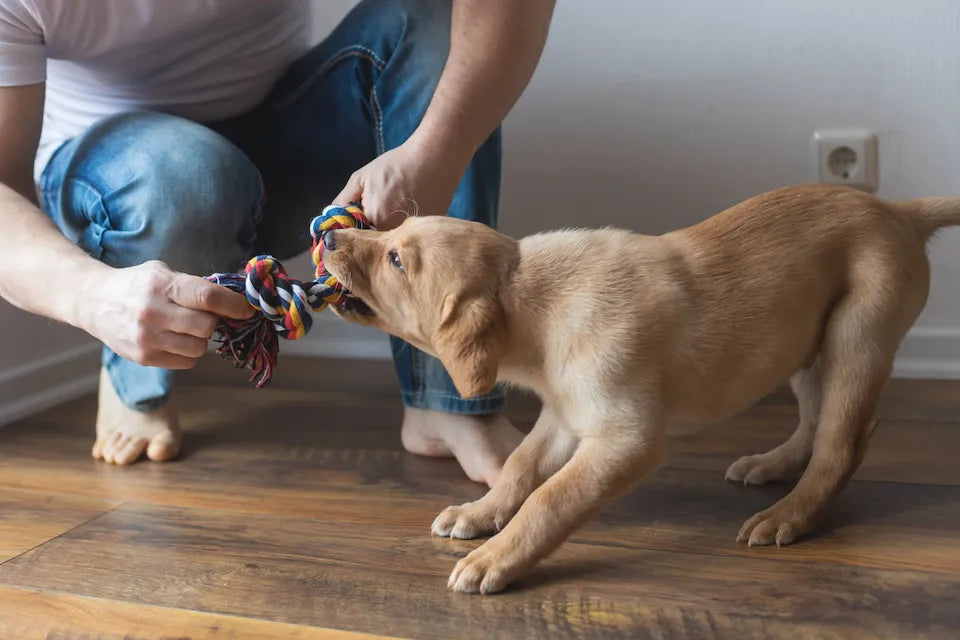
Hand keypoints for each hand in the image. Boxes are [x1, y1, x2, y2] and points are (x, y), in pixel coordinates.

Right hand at [80, 260, 252, 368]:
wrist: (93, 302)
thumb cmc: (137, 284)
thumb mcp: (162, 273)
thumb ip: (194, 286)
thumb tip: (236, 299)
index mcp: (160, 285)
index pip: (207, 298)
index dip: (234, 305)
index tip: (247, 308)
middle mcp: (153, 313)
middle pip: (207, 326)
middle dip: (213, 321)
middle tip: (205, 315)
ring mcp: (147, 338)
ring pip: (199, 348)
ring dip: (201, 338)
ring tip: (186, 327)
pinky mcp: (144, 358)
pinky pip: (186, 362)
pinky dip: (188, 352)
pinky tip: (175, 339)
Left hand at [333, 139, 466, 229]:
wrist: (434, 159)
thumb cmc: (396, 165)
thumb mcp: (361, 178)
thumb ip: (342, 201)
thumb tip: (329, 217)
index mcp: (374, 221)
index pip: (355, 239)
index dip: (354, 231)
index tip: (355, 222)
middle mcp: (394, 234)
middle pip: (375, 244)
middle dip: (371, 232)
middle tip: (379, 209)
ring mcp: (413, 235)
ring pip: (393, 242)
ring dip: (389, 231)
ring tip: (396, 206)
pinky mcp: (427, 233)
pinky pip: (410, 238)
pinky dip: (407, 229)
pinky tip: (411, 209)